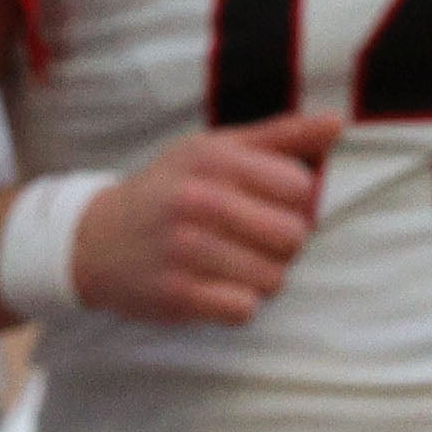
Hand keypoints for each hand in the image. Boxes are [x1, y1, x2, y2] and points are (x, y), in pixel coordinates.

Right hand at [68, 111, 342, 323]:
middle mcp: (197, 200)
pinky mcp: (177, 295)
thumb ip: (280, 137)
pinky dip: (238, 304)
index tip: (266, 203)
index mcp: (213, 159)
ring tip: (233, 263)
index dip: (293, 201)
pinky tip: (216, 287)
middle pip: (294, 236)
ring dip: (262, 277)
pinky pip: (245, 310)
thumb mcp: (215, 150)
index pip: (300, 187)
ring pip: (274, 278)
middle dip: (283, 244)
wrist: (94, 240)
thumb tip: (337, 122)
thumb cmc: (170, 190)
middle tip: (253, 239)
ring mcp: (185, 250)